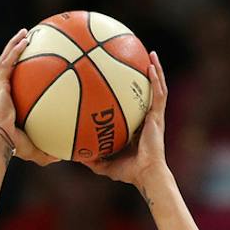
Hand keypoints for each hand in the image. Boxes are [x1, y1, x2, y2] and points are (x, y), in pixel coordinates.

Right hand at [0, 29, 58, 166]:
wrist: (1, 142)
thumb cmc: (15, 147)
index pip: (12, 82)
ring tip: (25, 32)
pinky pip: (7, 63)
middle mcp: (0, 92)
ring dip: (14, 44)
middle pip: (7, 66)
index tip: (30, 62)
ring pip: (5, 59)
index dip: (19, 70)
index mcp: (7, 102)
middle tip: (28, 39)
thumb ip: (48, 150)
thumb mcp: (36, 148)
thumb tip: (63, 156)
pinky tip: (25, 40)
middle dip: (16, 50)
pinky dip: (15, 50)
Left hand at [87, 52, 169, 186]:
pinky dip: (156, 79)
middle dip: (146, 75)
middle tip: (140, 58)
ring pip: (158, 88)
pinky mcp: (158, 117)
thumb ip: (91, 157)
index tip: (125, 79)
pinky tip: (151, 66)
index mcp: (138, 126)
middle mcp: (148, 118)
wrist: (145, 174)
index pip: (135, 105)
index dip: (133, 92)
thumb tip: (72, 154)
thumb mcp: (104, 164)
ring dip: (156, 70)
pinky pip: (158, 94)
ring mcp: (155, 116)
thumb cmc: (128, 172)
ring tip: (152, 54)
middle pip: (148, 91)